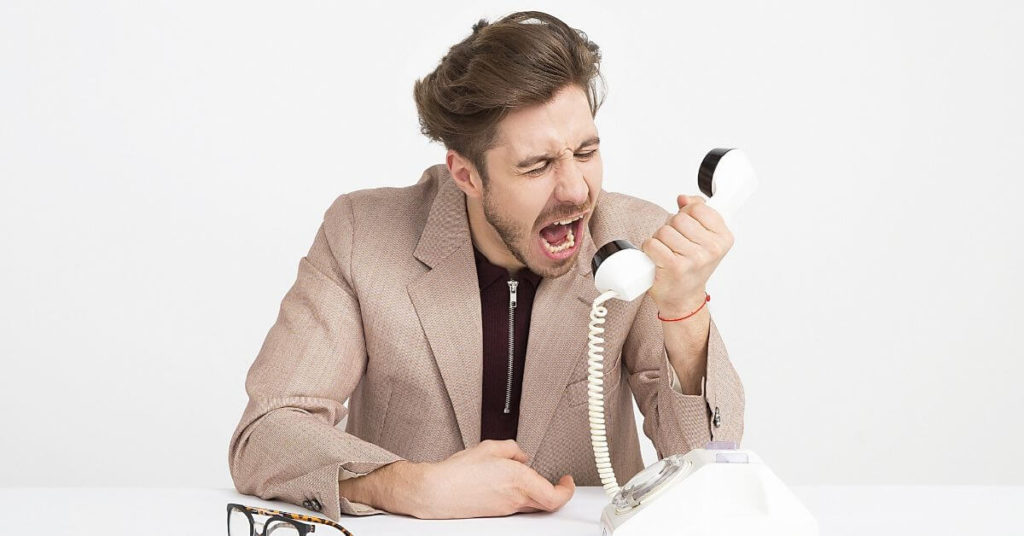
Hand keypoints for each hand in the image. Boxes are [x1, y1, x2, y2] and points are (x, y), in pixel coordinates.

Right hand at [406, 439, 574, 518]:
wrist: (438, 491)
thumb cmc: (459, 473)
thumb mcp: (490, 447)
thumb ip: (512, 449)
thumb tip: (520, 455)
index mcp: (519, 480)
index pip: (556, 495)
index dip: (567, 490)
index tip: (567, 480)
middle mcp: (516, 498)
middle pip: (548, 504)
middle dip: (556, 492)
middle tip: (559, 482)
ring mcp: (506, 508)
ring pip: (533, 504)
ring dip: (538, 492)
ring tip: (530, 477)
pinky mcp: (496, 512)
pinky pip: (517, 505)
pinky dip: (521, 495)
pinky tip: (510, 483)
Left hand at [641, 195, 733, 316]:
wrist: (683, 298)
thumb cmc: (692, 267)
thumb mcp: (704, 238)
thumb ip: (698, 212)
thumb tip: (684, 198)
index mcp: (723, 238)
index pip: (698, 207)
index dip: (686, 214)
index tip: (688, 228)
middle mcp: (712, 249)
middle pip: (678, 219)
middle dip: (671, 228)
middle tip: (675, 244)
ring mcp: (694, 258)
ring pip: (664, 231)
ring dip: (659, 240)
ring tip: (667, 253)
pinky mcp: (675, 267)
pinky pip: (652, 244)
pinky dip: (649, 249)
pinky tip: (658, 259)